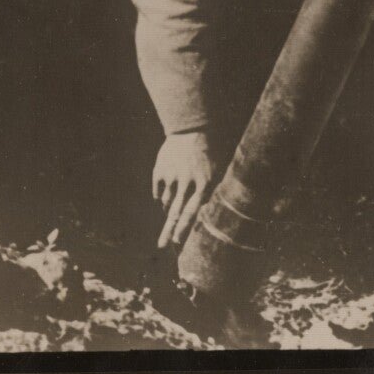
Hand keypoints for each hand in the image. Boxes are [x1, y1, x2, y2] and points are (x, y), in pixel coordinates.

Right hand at [153, 132, 215, 248]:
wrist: (191, 128)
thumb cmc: (208, 151)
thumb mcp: (215, 171)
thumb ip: (209, 191)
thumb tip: (202, 210)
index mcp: (203, 183)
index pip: (192, 211)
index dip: (184, 227)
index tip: (178, 241)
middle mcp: (186, 182)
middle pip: (175, 212)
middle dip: (169, 231)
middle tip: (162, 246)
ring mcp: (171, 176)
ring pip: (167, 202)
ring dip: (169, 208)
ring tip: (174, 203)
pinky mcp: (160, 171)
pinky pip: (158, 192)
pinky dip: (161, 196)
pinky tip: (167, 193)